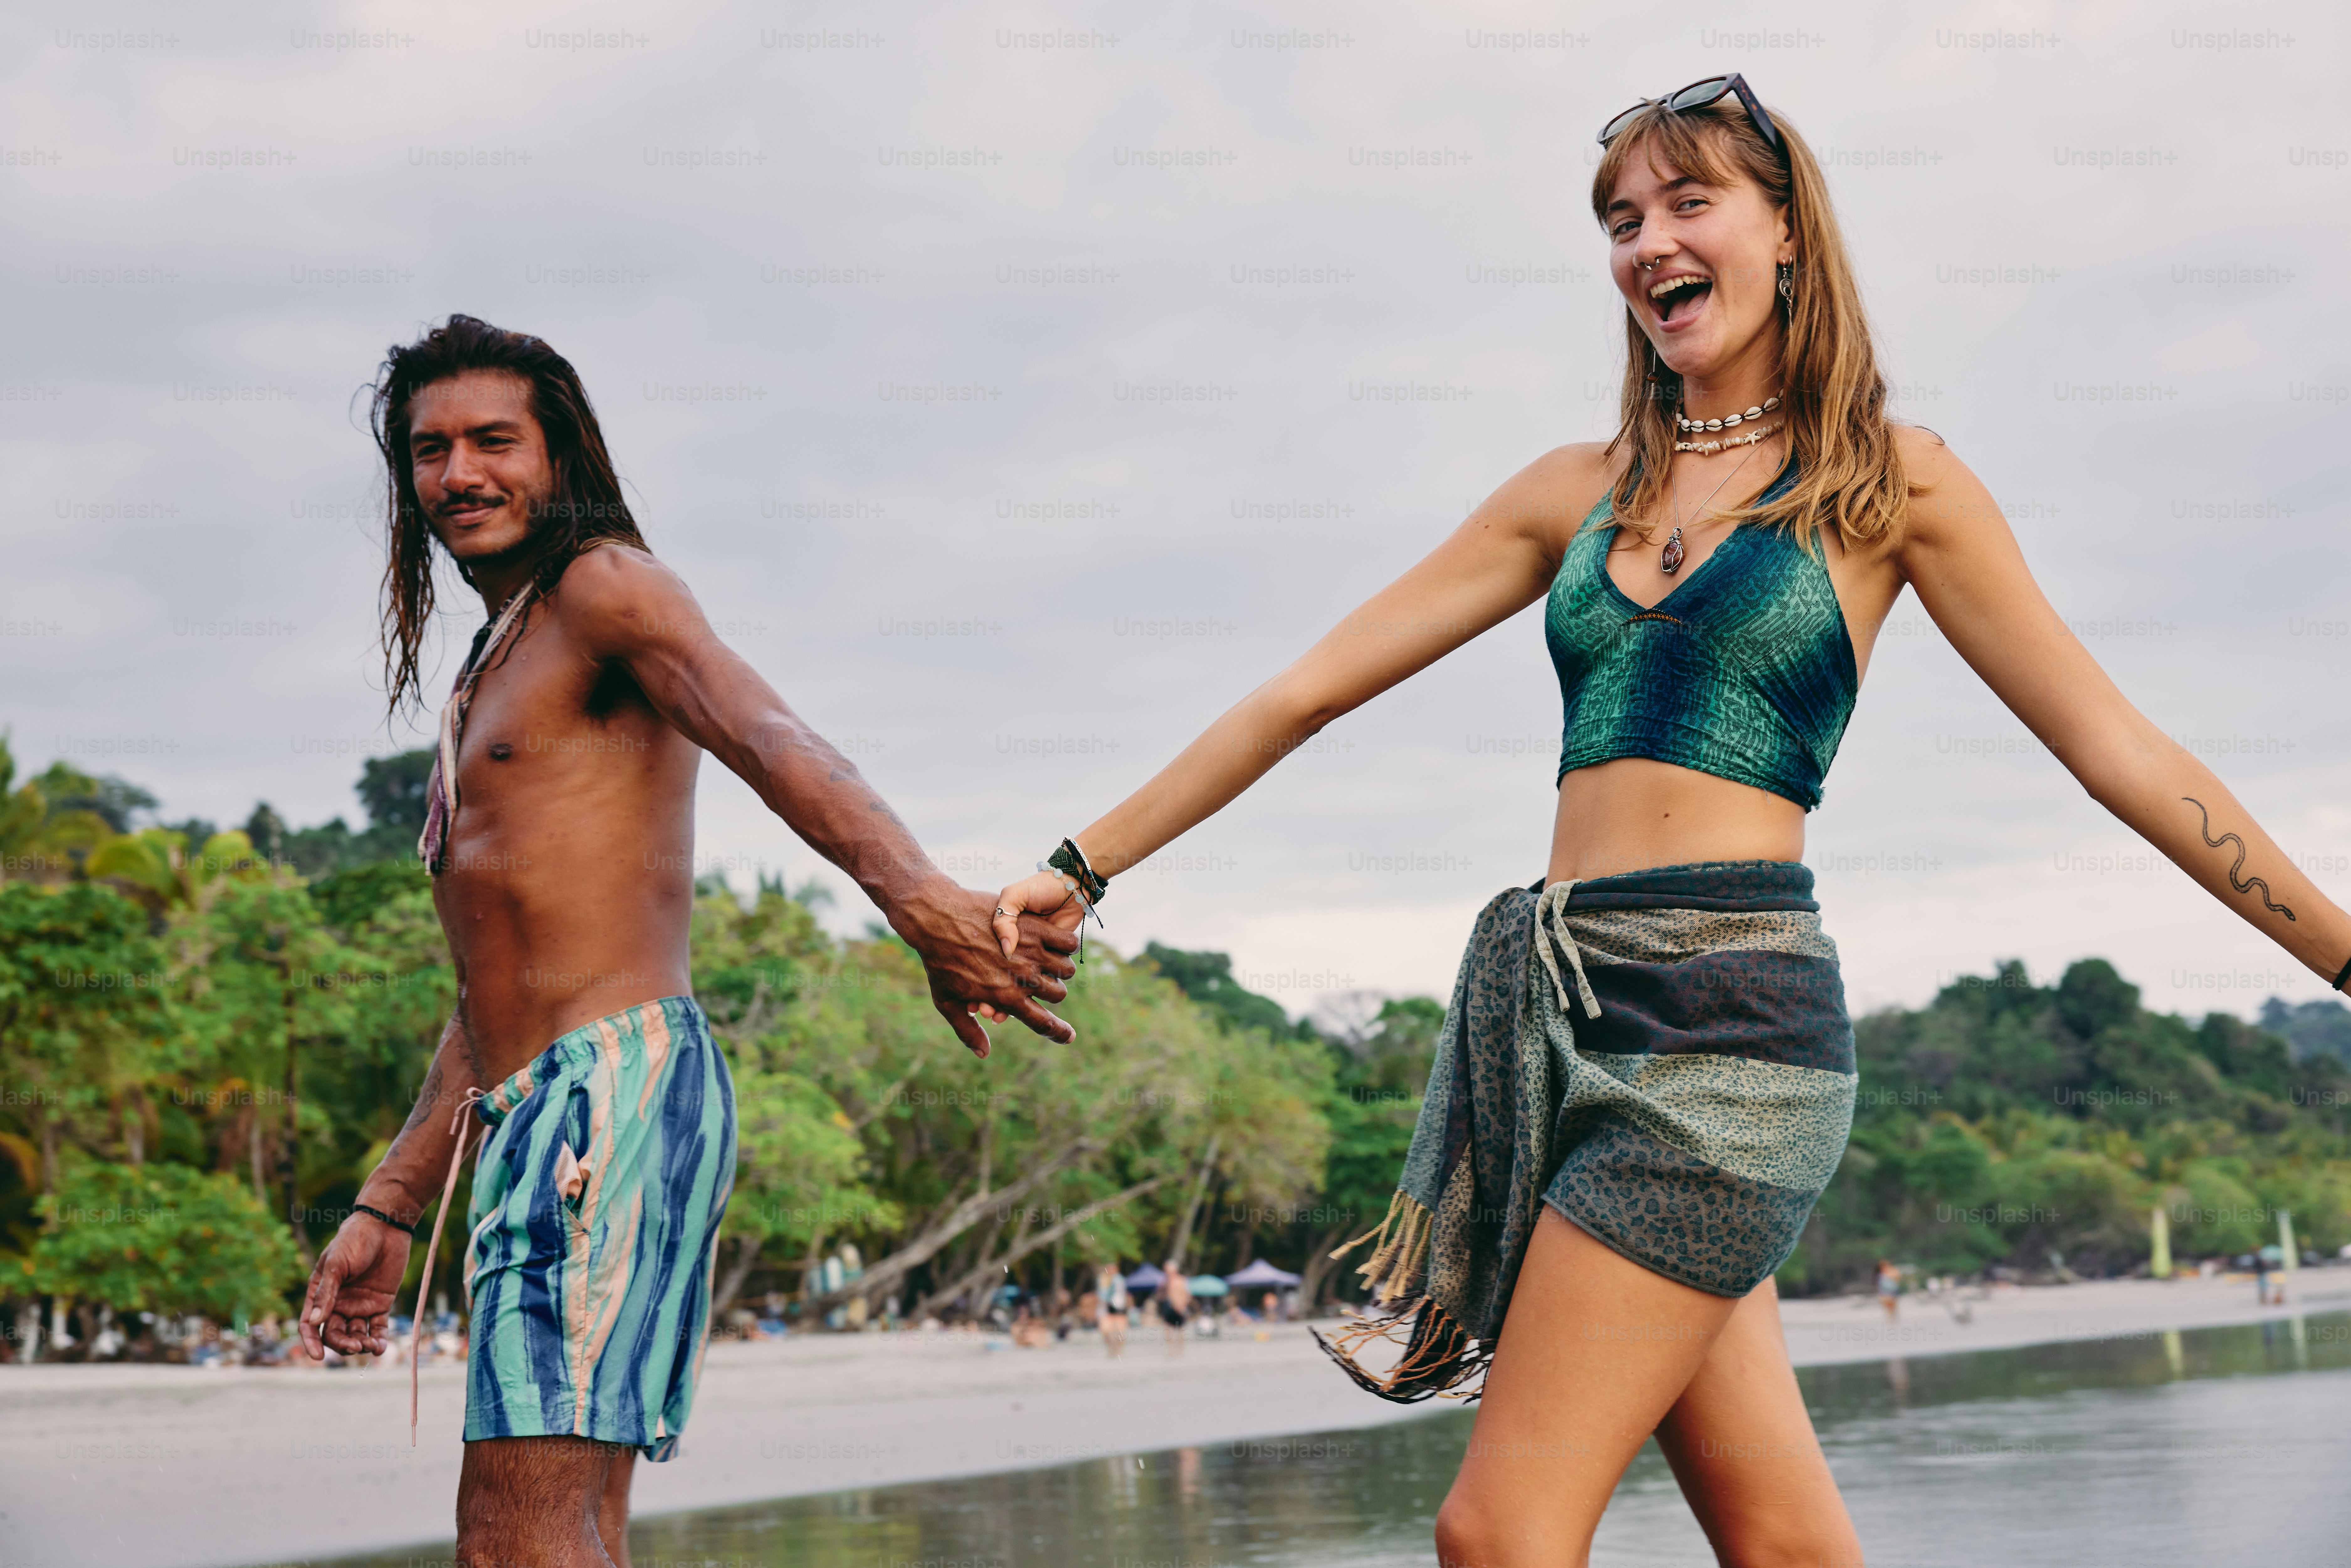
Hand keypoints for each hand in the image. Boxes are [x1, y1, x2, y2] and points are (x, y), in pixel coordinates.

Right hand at [298, 1211, 412, 1359]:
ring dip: (360, 1345)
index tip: (318, 1357)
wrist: (385, 1226)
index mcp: (320, 1294)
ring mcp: (359, 1305)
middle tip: (354, 1346)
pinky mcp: (380, 1304)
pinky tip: (380, 1347)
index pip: (310, 1324)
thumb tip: (314, 1322)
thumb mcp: (337, 1264)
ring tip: (370, 1346)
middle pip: (334, 1334)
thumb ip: (326, 1293)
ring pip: (355, 1334)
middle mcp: (338, 1303)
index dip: (311, 1342)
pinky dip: (378, 1339)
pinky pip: (377, 1327)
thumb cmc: (355, 1240)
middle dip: (342, 1345)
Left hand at [898, 880, 1077, 1056]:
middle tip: (1038, 980)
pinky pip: (1068, 942)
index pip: (1043, 1023)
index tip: (1069, 1037)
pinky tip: (1054, 942)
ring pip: (1066, 969)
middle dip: (1051, 991)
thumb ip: (967, 1030)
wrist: (936, 918)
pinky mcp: (1035, 928)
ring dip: (1059, 967)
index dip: (1059, 1033)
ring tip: (1046, 960)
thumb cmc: (938, 960)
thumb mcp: (946, 1001)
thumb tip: (984, 1054)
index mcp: (1005, 999)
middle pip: (1058, 994)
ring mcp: (1031, 952)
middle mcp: (1023, 978)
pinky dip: (1065, 945)